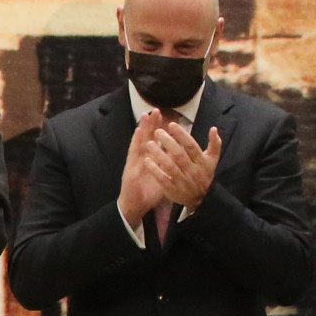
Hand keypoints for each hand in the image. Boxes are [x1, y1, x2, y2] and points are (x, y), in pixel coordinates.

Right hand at [116, 109, 165, 226]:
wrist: (136, 206)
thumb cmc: (150, 194)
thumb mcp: (166, 179)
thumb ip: (173, 169)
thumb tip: (185, 163)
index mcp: (153, 159)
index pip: (159, 142)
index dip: (164, 130)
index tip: (170, 118)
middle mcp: (143, 157)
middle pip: (149, 137)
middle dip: (153, 124)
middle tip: (158, 110)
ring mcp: (136, 161)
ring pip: (140, 141)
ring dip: (143, 128)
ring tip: (146, 115)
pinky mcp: (130, 167)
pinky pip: (133, 152)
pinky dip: (135, 141)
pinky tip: (137, 131)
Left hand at [147, 120, 221, 208]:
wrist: (201, 198)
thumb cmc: (204, 174)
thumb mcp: (212, 160)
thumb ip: (214, 144)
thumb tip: (214, 128)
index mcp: (202, 162)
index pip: (191, 146)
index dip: (181, 135)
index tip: (171, 124)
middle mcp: (193, 171)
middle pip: (179, 155)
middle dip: (168, 142)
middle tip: (157, 131)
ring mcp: (182, 181)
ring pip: (170, 166)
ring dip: (159, 154)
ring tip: (149, 143)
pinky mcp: (173, 190)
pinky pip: (163, 179)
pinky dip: (154, 170)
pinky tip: (147, 160)